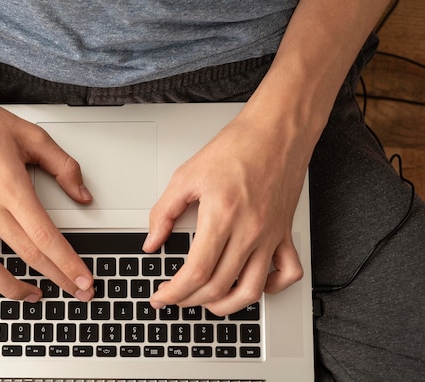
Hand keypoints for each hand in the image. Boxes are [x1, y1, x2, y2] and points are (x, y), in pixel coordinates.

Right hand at [0, 88, 94, 301]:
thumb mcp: (32, 137)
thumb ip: (63, 167)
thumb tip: (83, 194)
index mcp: (11, 188)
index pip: (46, 237)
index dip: (69, 264)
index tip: (84, 281)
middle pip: (27, 255)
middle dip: (57, 278)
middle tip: (74, 291)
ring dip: (11, 288)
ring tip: (31, 295)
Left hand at [143, 107, 305, 315]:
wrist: (275, 132)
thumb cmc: (235, 147)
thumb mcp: (186, 176)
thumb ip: (163, 212)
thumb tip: (151, 242)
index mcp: (222, 216)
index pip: (196, 272)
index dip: (174, 292)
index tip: (161, 296)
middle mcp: (249, 231)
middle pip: (219, 286)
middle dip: (190, 300)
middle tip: (174, 297)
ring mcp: (271, 235)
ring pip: (252, 290)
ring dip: (226, 306)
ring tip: (206, 302)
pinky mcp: (284, 233)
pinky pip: (287, 273)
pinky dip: (271, 288)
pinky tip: (251, 284)